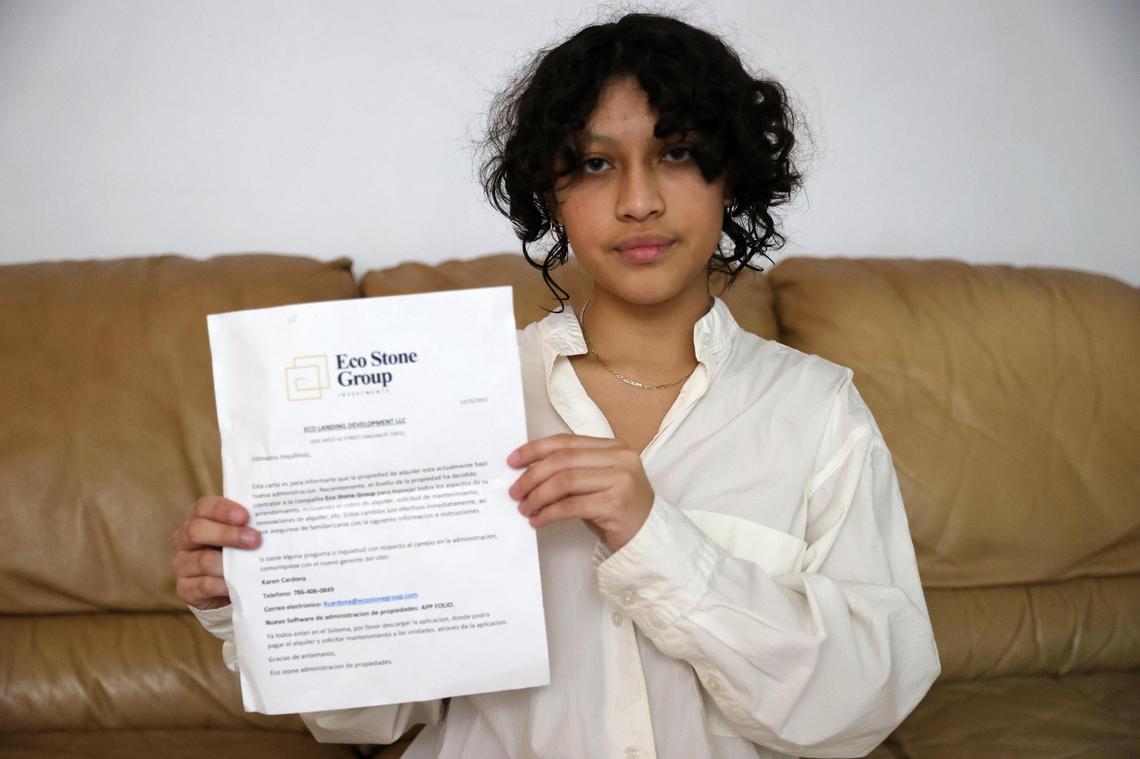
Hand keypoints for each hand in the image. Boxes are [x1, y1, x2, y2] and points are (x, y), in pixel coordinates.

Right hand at [171, 496, 260, 609]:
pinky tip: (239, 584)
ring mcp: (183, 564)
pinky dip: (223, 584)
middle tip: (255, 540)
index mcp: (200, 518)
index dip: (223, 510)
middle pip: (197, 530)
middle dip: (227, 534)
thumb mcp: (243, 534)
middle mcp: (186, 539)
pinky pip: (204, 585)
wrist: (227, 586)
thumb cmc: (238, 552)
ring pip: (202, 560)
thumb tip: (280, 519)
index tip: (246, 516)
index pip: (204, 507)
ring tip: (250, 566)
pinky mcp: (186, 588)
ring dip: (228, 563)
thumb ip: (252, 525)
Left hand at [507, 434, 652, 550]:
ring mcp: (621, 480)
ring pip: (565, 481)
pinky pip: (572, 506)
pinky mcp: (616, 504)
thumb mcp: (596, 483)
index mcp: (614, 447)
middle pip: (563, 460)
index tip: (513, 461)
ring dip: (538, 495)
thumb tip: (527, 471)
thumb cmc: (617, 511)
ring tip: (525, 508)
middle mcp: (620, 458)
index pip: (566, 442)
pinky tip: (538, 520)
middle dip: (532, 476)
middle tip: (515, 492)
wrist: (648, 538)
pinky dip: (549, 513)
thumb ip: (571, 471)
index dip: (535, 449)